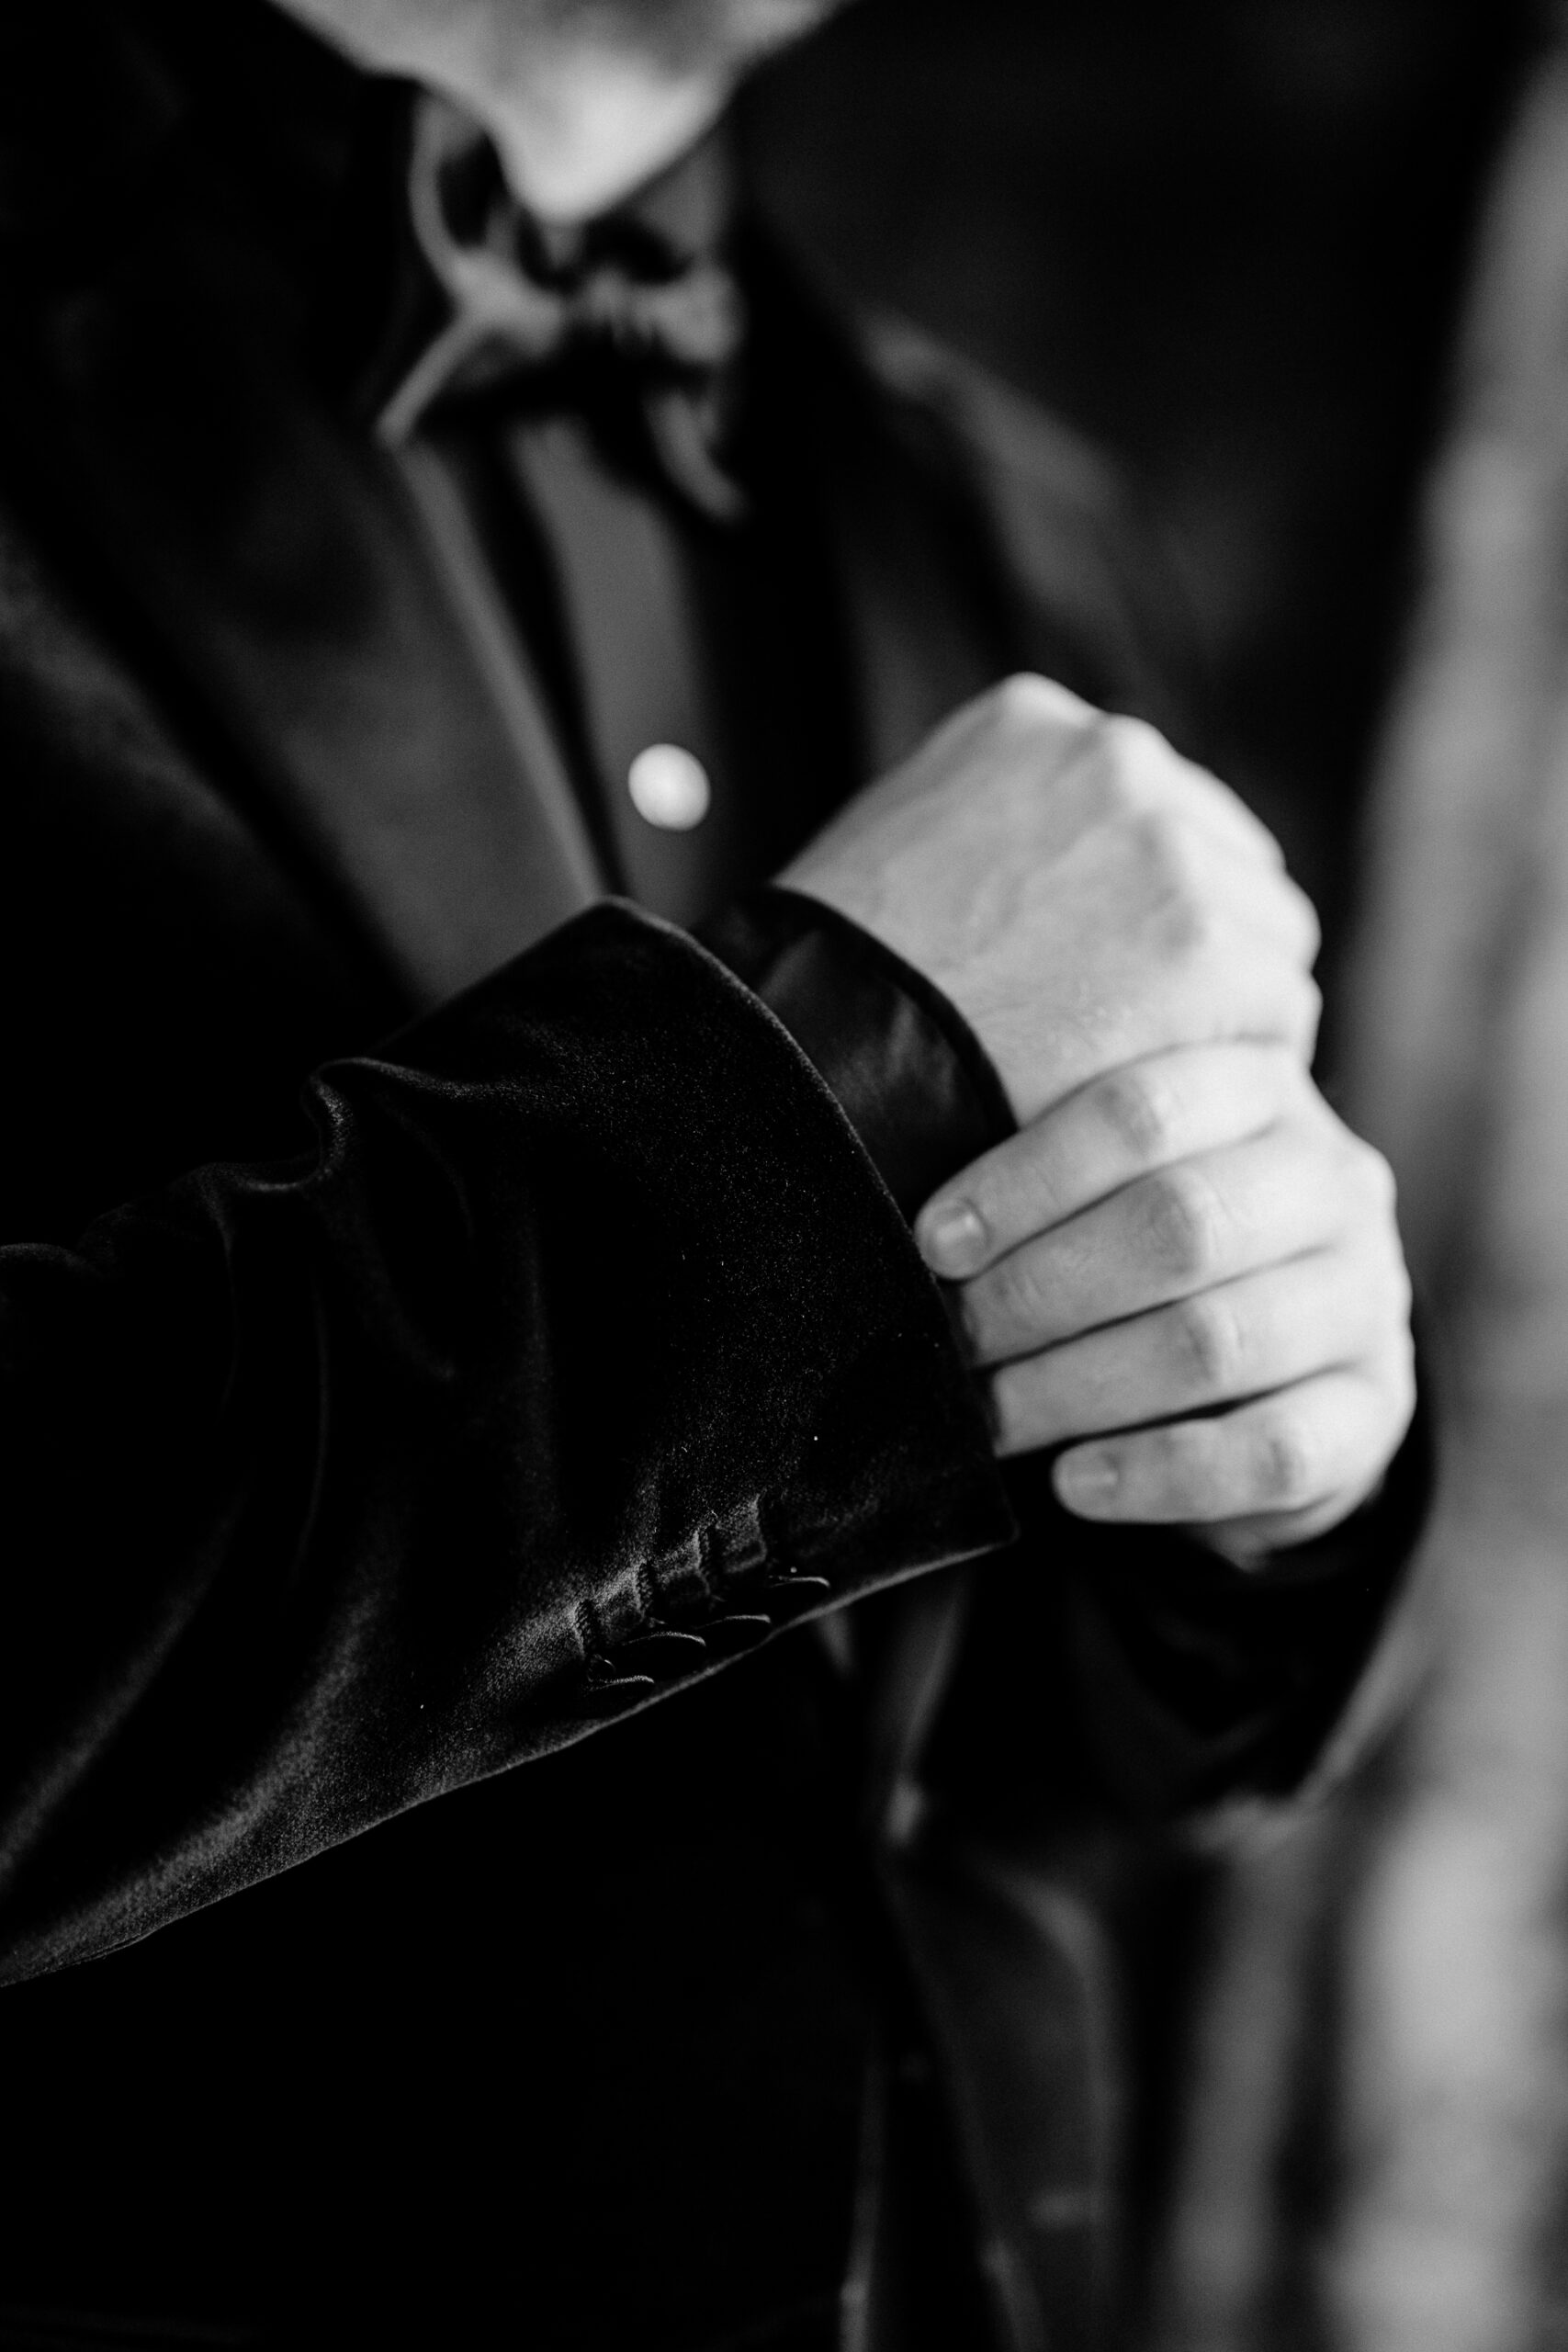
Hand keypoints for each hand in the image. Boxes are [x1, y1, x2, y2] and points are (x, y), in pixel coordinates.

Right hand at [781, 674, 1320, 1122]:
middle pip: (1221, 863)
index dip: (1137, 904)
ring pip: (1261, 940)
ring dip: (1224, 1014)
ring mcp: (1171, 850)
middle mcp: (1117, 759)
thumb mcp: (895, 849)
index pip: (1147, 806)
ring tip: (1153, 1089)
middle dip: (1195, 950)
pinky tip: (1173, 1117)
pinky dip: (1235, 1072)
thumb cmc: (830, 986)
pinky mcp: (1208, 952)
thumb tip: (1040, 887)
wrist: (816, 1055)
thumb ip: (992, 835)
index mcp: (1033, 721)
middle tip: (1140, 1041)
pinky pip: (1275, 1018)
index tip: (1109, 971)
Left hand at [915, 1042, 1415, 1560]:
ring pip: (1213, 1340)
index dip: (1025, 1177)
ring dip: (1076, 1387)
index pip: (1140, 1109)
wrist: (1267, 1367)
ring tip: (993, 1417)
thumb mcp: (1106, 1179)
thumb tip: (921, 1219)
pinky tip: (1074, 1482)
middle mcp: (1332, 1179)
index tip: (935, 1242)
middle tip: (956, 1337)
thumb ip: (1039, 1161)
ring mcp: (1367, 1293)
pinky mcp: (1378, 1406)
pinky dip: (1157, 1473)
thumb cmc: (1142, 1253)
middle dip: (1040, 1291)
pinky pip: (1270, 1451)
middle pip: (1176, 1223)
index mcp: (1257, 1088)